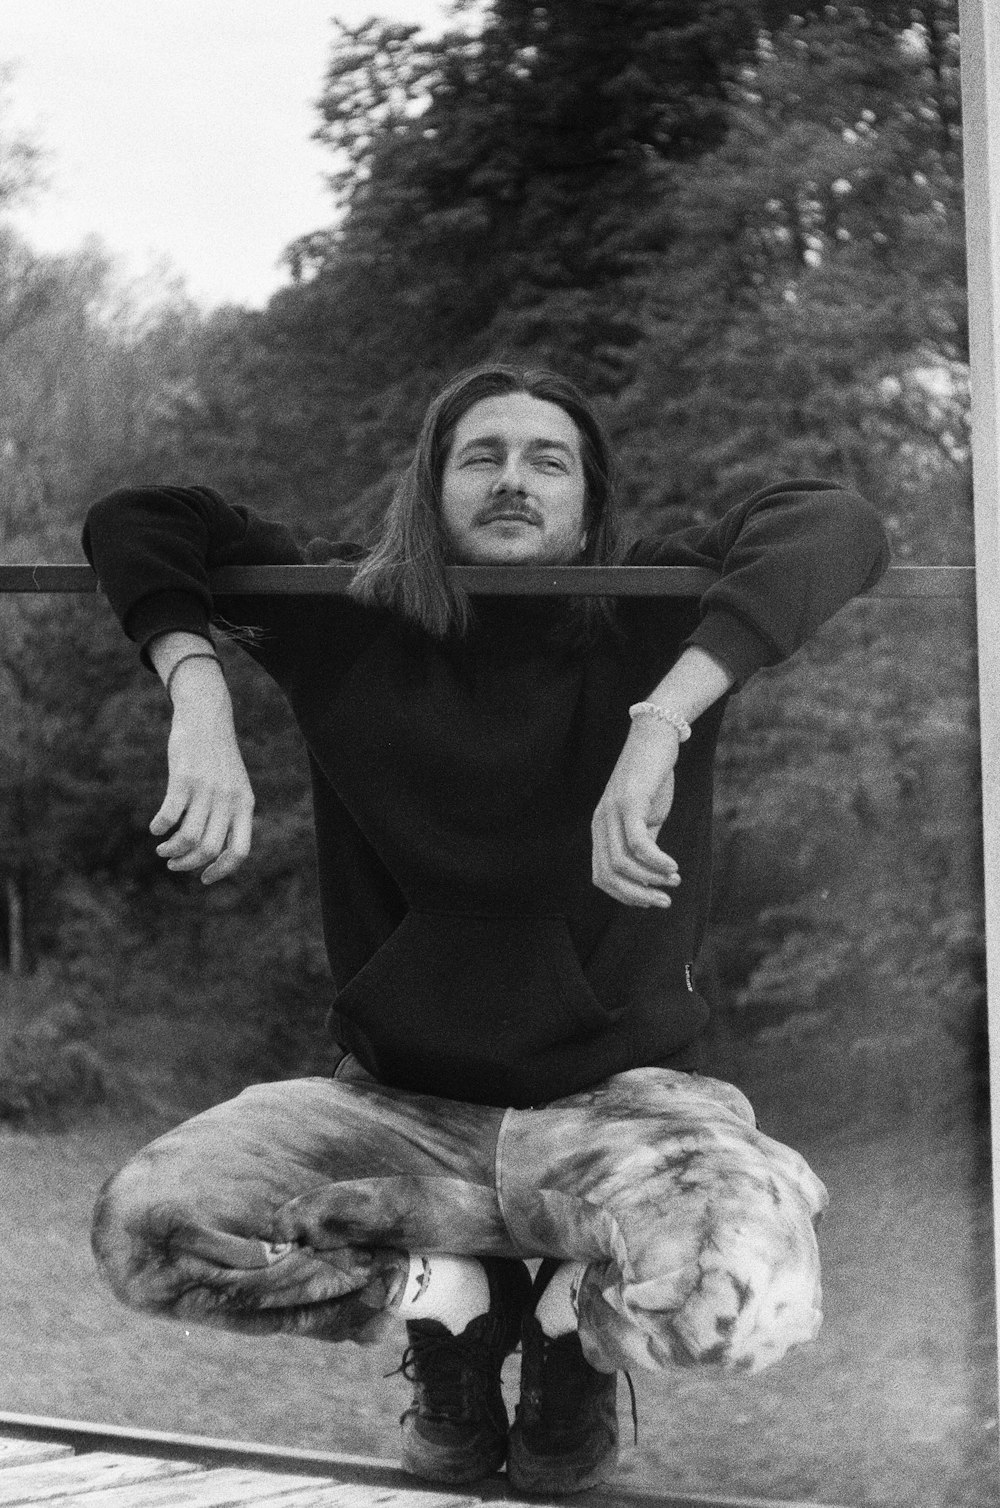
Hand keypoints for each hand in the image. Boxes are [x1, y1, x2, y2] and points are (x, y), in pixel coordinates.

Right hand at [150, 675, 254, 884]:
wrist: (207, 716)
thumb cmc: (218, 756)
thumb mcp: (234, 785)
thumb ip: (229, 813)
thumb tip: (213, 850)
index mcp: (245, 805)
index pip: (239, 852)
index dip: (221, 871)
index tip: (204, 877)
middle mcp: (229, 800)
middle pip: (209, 849)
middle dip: (188, 864)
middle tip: (173, 864)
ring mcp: (207, 789)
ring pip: (188, 838)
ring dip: (172, 850)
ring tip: (162, 849)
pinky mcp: (184, 778)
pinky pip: (170, 815)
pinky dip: (160, 828)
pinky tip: (155, 828)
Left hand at [591, 720, 681, 906]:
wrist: (656, 737)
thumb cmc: (652, 778)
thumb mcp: (647, 817)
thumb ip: (644, 844)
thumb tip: (651, 874)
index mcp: (601, 830)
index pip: (602, 876)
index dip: (625, 895)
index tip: (651, 900)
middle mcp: (601, 823)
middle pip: (608, 875)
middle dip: (637, 895)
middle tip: (664, 901)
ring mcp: (612, 812)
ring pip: (621, 863)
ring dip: (650, 879)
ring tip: (673, 880)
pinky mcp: (629, 802)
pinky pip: (637, 843)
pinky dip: (655, 862)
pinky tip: (672, 867)